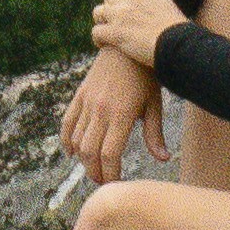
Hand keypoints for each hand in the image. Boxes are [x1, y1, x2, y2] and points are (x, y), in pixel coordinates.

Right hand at [59, 50, 153, 185]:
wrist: (126, 45)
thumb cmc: (145, 75)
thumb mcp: (154, 104)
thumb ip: (155, 133)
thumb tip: (163, 159)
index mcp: (121, 115)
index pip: (109, 154)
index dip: (110, 174)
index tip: (115, 184)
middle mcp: (100, 110)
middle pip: (90, 152)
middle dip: (95, 172)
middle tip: (103, 181)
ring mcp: (87, 102)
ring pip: (77, 140)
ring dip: (83, 159)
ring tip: (93, 168)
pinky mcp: (80, 95)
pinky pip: (68, 122)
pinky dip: (67, 140)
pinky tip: (72, 151)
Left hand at [86, 0, 185, 66]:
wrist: (177, 46)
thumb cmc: (180, 36)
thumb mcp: (170, 12)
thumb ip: (157, 7)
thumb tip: (156, 16)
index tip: (128, 2)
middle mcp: (132, 0)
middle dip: (112, 9)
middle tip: (117, 23)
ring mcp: (121, 15)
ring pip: (98, 12)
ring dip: (101, 21)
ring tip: (107, 33)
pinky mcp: (115, 32)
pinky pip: (96, 31)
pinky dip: (98, 39)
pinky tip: (103, 45)